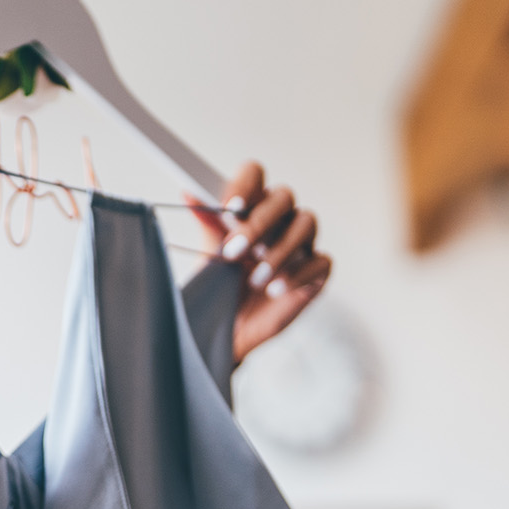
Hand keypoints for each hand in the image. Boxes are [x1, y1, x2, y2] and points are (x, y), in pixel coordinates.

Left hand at [186, 162, 331, 365]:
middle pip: (284, 196)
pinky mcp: (317, 271)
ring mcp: (301, 243)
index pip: (254, 175)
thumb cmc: (221, 288)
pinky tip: (275, 290)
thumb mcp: (209, 256)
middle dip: (259, 223)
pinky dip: (297, 275)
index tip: (230, 208)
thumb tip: (189, 193)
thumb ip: (207, 224)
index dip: (245, 186)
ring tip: (255, 279)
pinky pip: (320, 261)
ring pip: (306, 223)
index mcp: (250, 206)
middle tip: (235, 252)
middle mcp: (279, 219)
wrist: (229, 332)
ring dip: (280, 250)